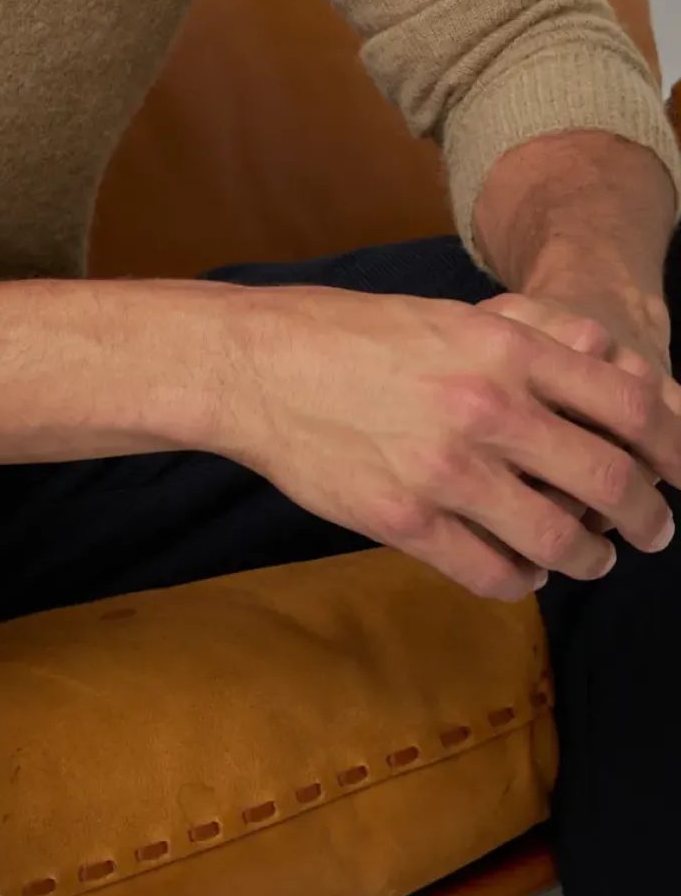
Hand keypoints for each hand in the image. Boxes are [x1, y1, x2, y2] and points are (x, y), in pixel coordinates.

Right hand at [219, 281, 680, 603]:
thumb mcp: (449, 315)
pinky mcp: (404, 521)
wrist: (257, 366)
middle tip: (653, 531)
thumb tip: (611, 359)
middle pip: (610, 481)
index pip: (630, 405)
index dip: (674, 446)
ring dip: (591, 558)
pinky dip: (524, 579)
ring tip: (592, 557)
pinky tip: (523, 567)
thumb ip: (534, 334)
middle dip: (648, 518)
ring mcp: (444, 470)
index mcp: (503, 349)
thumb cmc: (352, 334)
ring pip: (560, 540)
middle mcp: (485, 408)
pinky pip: (494, 573)